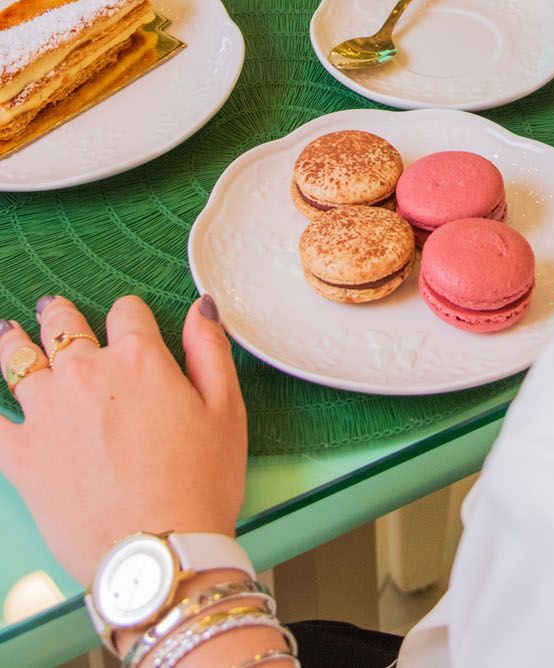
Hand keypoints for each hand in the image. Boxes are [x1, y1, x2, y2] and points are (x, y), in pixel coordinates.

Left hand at [0, 293, 246, 584]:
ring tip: (8, 334)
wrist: (156, 553)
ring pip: (18, 361)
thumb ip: (209, 349)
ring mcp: (47, 413)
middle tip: (52, 310)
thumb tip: (201, 306)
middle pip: (64, 326)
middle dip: (60, 316)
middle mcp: (87, 374)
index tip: (127, 322)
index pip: (126, 311)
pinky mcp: (20, 457)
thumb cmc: (199, 486)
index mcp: (140, 359)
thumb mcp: (226, 410)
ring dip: (14, 343)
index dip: (129, 315)